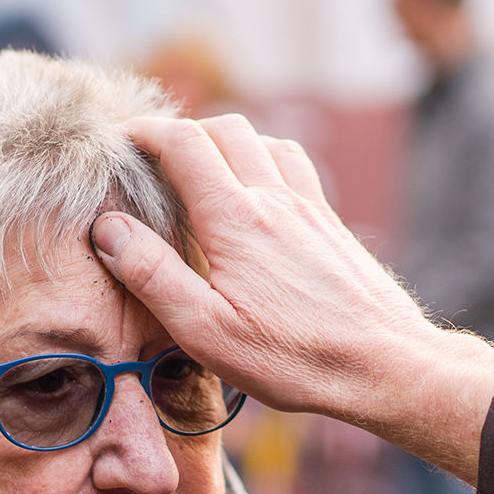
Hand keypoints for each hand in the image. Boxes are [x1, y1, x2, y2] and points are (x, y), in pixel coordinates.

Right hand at [93, 114, 493, 482]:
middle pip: (226, 129)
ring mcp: (311, 208)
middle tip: (155, 158)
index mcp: (237, 219)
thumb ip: (153, 275)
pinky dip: (267, 160)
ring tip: (204, 171)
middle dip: (184, 131)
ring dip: (229, 142)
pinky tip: (260, 195)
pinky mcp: (332, 226)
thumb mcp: (206, 331)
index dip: (146, 133)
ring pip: (266, 142)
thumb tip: (108, 228)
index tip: (120, 142)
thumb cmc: (294, 358)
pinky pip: (296, 168)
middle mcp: (276, 199)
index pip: (184, 143)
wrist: (385, 364)